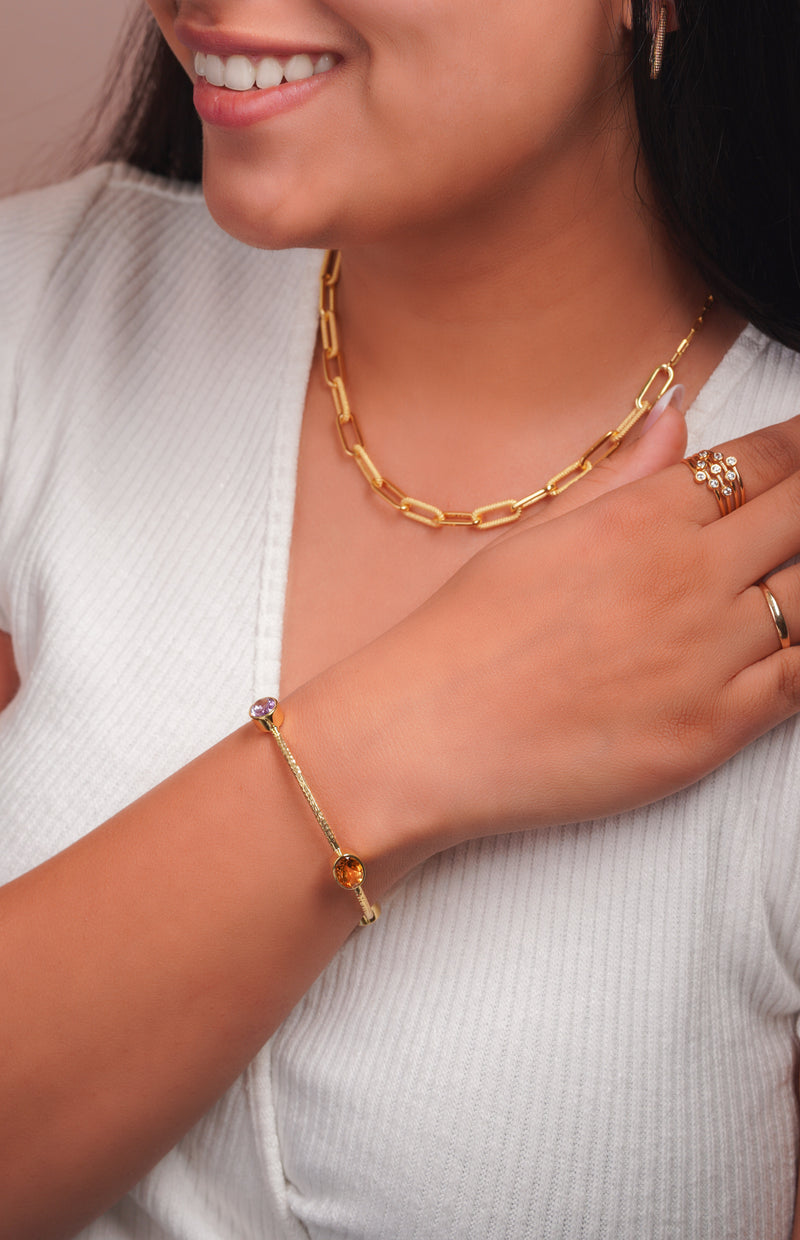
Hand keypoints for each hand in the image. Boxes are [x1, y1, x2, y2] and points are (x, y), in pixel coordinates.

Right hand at [307, 413, 799, 858]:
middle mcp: (689, 575)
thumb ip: (622, 476)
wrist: (429, 732)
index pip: (761, 462)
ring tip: (799, 578)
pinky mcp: (714, 730)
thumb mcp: (540, 534)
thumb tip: (674, 416)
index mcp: (644, 517)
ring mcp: (709, 654)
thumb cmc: (467, 635)